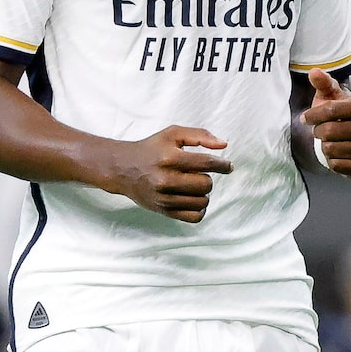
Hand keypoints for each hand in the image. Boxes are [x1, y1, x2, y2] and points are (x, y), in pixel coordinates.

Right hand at [103, 125, 229, 223]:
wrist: (123, 169)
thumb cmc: (151, 149)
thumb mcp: (173, 134)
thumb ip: (200, 135)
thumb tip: (224, 145)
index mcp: (170, 158)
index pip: (206, 163)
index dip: (222, 165)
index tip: (227, 166)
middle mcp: (166, 179)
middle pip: (206, 184)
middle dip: (207, 178)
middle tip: (197, 174)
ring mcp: (164, 198)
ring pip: (202, 201)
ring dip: (203, 193)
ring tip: (193, 186)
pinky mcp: (164, 211)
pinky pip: (194, 217)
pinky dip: (199, 209)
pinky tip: (192, 199)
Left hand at [301, 70, 350, 176]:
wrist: (344, 137)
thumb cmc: (334, 113)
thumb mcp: (328, 96)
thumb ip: (322, 83)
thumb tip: (314, 72)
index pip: (331, 109)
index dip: (313, 115)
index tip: (305, 118)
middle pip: (329, 131)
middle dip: (318, 132)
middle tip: (321, 131)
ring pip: (331, 149)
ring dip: (323, 147)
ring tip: (329, 141)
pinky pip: (337, 166)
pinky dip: (330, 161)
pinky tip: (335, 154)